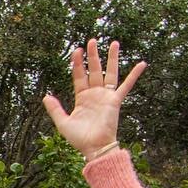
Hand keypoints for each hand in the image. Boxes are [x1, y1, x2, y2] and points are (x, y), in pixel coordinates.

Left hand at [42, 38, 145, 159]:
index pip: (79, 76)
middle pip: (94, 70)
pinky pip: (126, 86)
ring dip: (112, 58)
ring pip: (109, 73)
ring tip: (114, 43)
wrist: (94, 147)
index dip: (77, 63)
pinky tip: (142, 64)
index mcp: (82, 98)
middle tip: (92, 40)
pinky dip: (134, 75)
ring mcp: (106, 96)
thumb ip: (55, 109)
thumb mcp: (63, 123)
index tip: (76, 50)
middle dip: (93, 55)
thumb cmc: (79, 138)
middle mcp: (94, 94)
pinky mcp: (115, 101)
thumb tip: (45, 96)